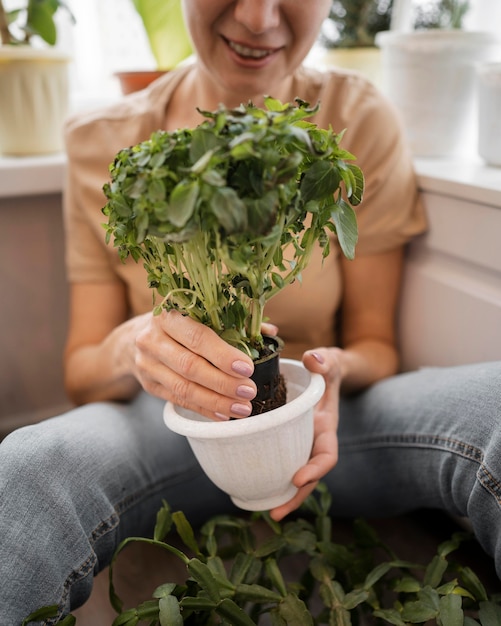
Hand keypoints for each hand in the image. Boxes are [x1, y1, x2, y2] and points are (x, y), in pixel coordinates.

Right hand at [134, 310, 256, 420]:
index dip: (223, 355)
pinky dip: (203, 409)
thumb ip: (233, 322)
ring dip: (216, 401)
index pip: (197, 337)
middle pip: (190, 366)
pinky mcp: (149, 385)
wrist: (133, 338)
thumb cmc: (178, 323)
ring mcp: (147, 364)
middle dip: (223, 382)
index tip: (247, 368)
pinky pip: (178, 400)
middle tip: (249, 391)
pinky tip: (224, 415)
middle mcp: (152, 339)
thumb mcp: (198, 314)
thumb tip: (269, 332)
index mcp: (168, 315)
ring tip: (242, 408)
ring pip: (183, 387)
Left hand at [269, 348, 341, 520]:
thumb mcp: (329, 361)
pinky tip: (249, 489)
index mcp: (326, 427)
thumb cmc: (326, 367)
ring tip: (262, 511)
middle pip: (309, 476)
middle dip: (295, 496)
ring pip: (292, 475)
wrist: (323, 372)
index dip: (315, 469)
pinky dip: (268, 477)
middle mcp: (313, 441)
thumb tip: (313, 360)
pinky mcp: (284, 442)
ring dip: (281, 495)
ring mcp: (299, 444)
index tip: (298, 478)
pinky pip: (278, 462)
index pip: (327, 454)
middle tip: (276, 513)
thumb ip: (325, 361)